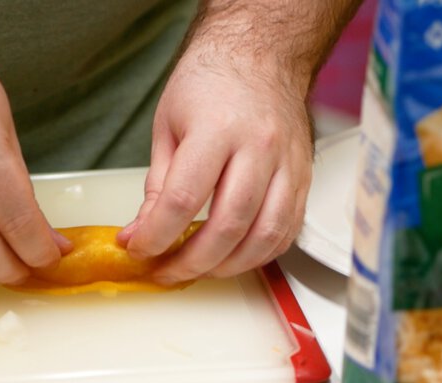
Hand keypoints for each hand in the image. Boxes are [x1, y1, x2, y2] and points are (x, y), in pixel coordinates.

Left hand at [118, 43, 312, 282]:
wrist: (262, 52)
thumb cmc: (210, 82)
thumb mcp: (167, 126)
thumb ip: (156, 185)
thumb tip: (141, 233)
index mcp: (217, 129)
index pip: (184, 199)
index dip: (157, 235)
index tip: (138, 249)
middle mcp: (259, 148)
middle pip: (228, 226)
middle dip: (190, 261)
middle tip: (165, 270)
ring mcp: (287, 164)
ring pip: (263, 236)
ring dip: (226, 266)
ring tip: (197, 269)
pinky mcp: (303, 177)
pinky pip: (287, 230)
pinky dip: (259, 254)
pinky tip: (233, 257)